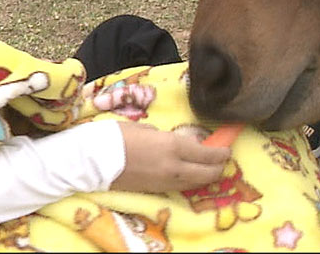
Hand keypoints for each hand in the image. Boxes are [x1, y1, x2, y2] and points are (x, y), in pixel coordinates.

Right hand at [110, 121, 230, 192]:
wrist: (92, 160)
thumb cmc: (117, 136)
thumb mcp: (146, 129)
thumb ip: (167, 137)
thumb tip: (181, 143)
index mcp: (173, 147)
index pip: (208, 154)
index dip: (221, 152)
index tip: (227, 148)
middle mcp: (174, 168)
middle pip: (208, 173)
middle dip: (219, 167)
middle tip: (222, 159)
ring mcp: (165, 182)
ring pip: (196, 183)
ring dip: (205, 175)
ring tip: (208, 166)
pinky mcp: (155, 191)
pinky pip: (181, 187)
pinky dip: (190, 181)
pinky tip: (189, 174)